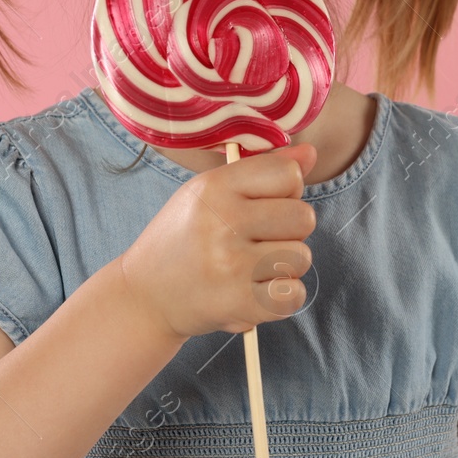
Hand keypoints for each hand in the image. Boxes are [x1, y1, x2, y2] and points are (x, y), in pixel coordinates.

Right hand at [118, 143, 318, 340]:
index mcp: (215, 187)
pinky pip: (295, 294)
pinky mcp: (238, 303)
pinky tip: (255, 292)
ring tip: (250, 268)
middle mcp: (223, 222)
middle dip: (289, 231)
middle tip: (256, 241)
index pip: (288, 174)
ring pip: (302, 257)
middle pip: (304, 217)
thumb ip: (264, 170)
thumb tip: (312, 153)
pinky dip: (282, 297)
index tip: (263, 205)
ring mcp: (231, 265)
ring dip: (284, 266)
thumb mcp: (211, 192)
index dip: (286, 191)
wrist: (145, 297)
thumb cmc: (185, 237)